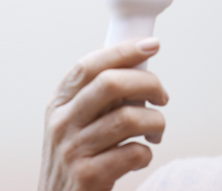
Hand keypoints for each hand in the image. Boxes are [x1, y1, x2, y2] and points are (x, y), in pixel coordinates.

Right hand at [40, 38, 169, 190]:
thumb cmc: (76, 161)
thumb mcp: (74, 125)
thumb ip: (98, 98)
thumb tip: (134, 63)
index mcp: (58, 105)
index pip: (89, 66)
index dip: (123, 51)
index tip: (152, 45)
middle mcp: (61, 124)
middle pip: (111, 84)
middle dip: (149, 83)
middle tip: (162, 96)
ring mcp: (73, 150)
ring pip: (129, 118)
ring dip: (155, 122)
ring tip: (155, 133)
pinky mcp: (89, 175)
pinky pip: (134, 152)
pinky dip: (146, 153)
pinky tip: (139, 157)